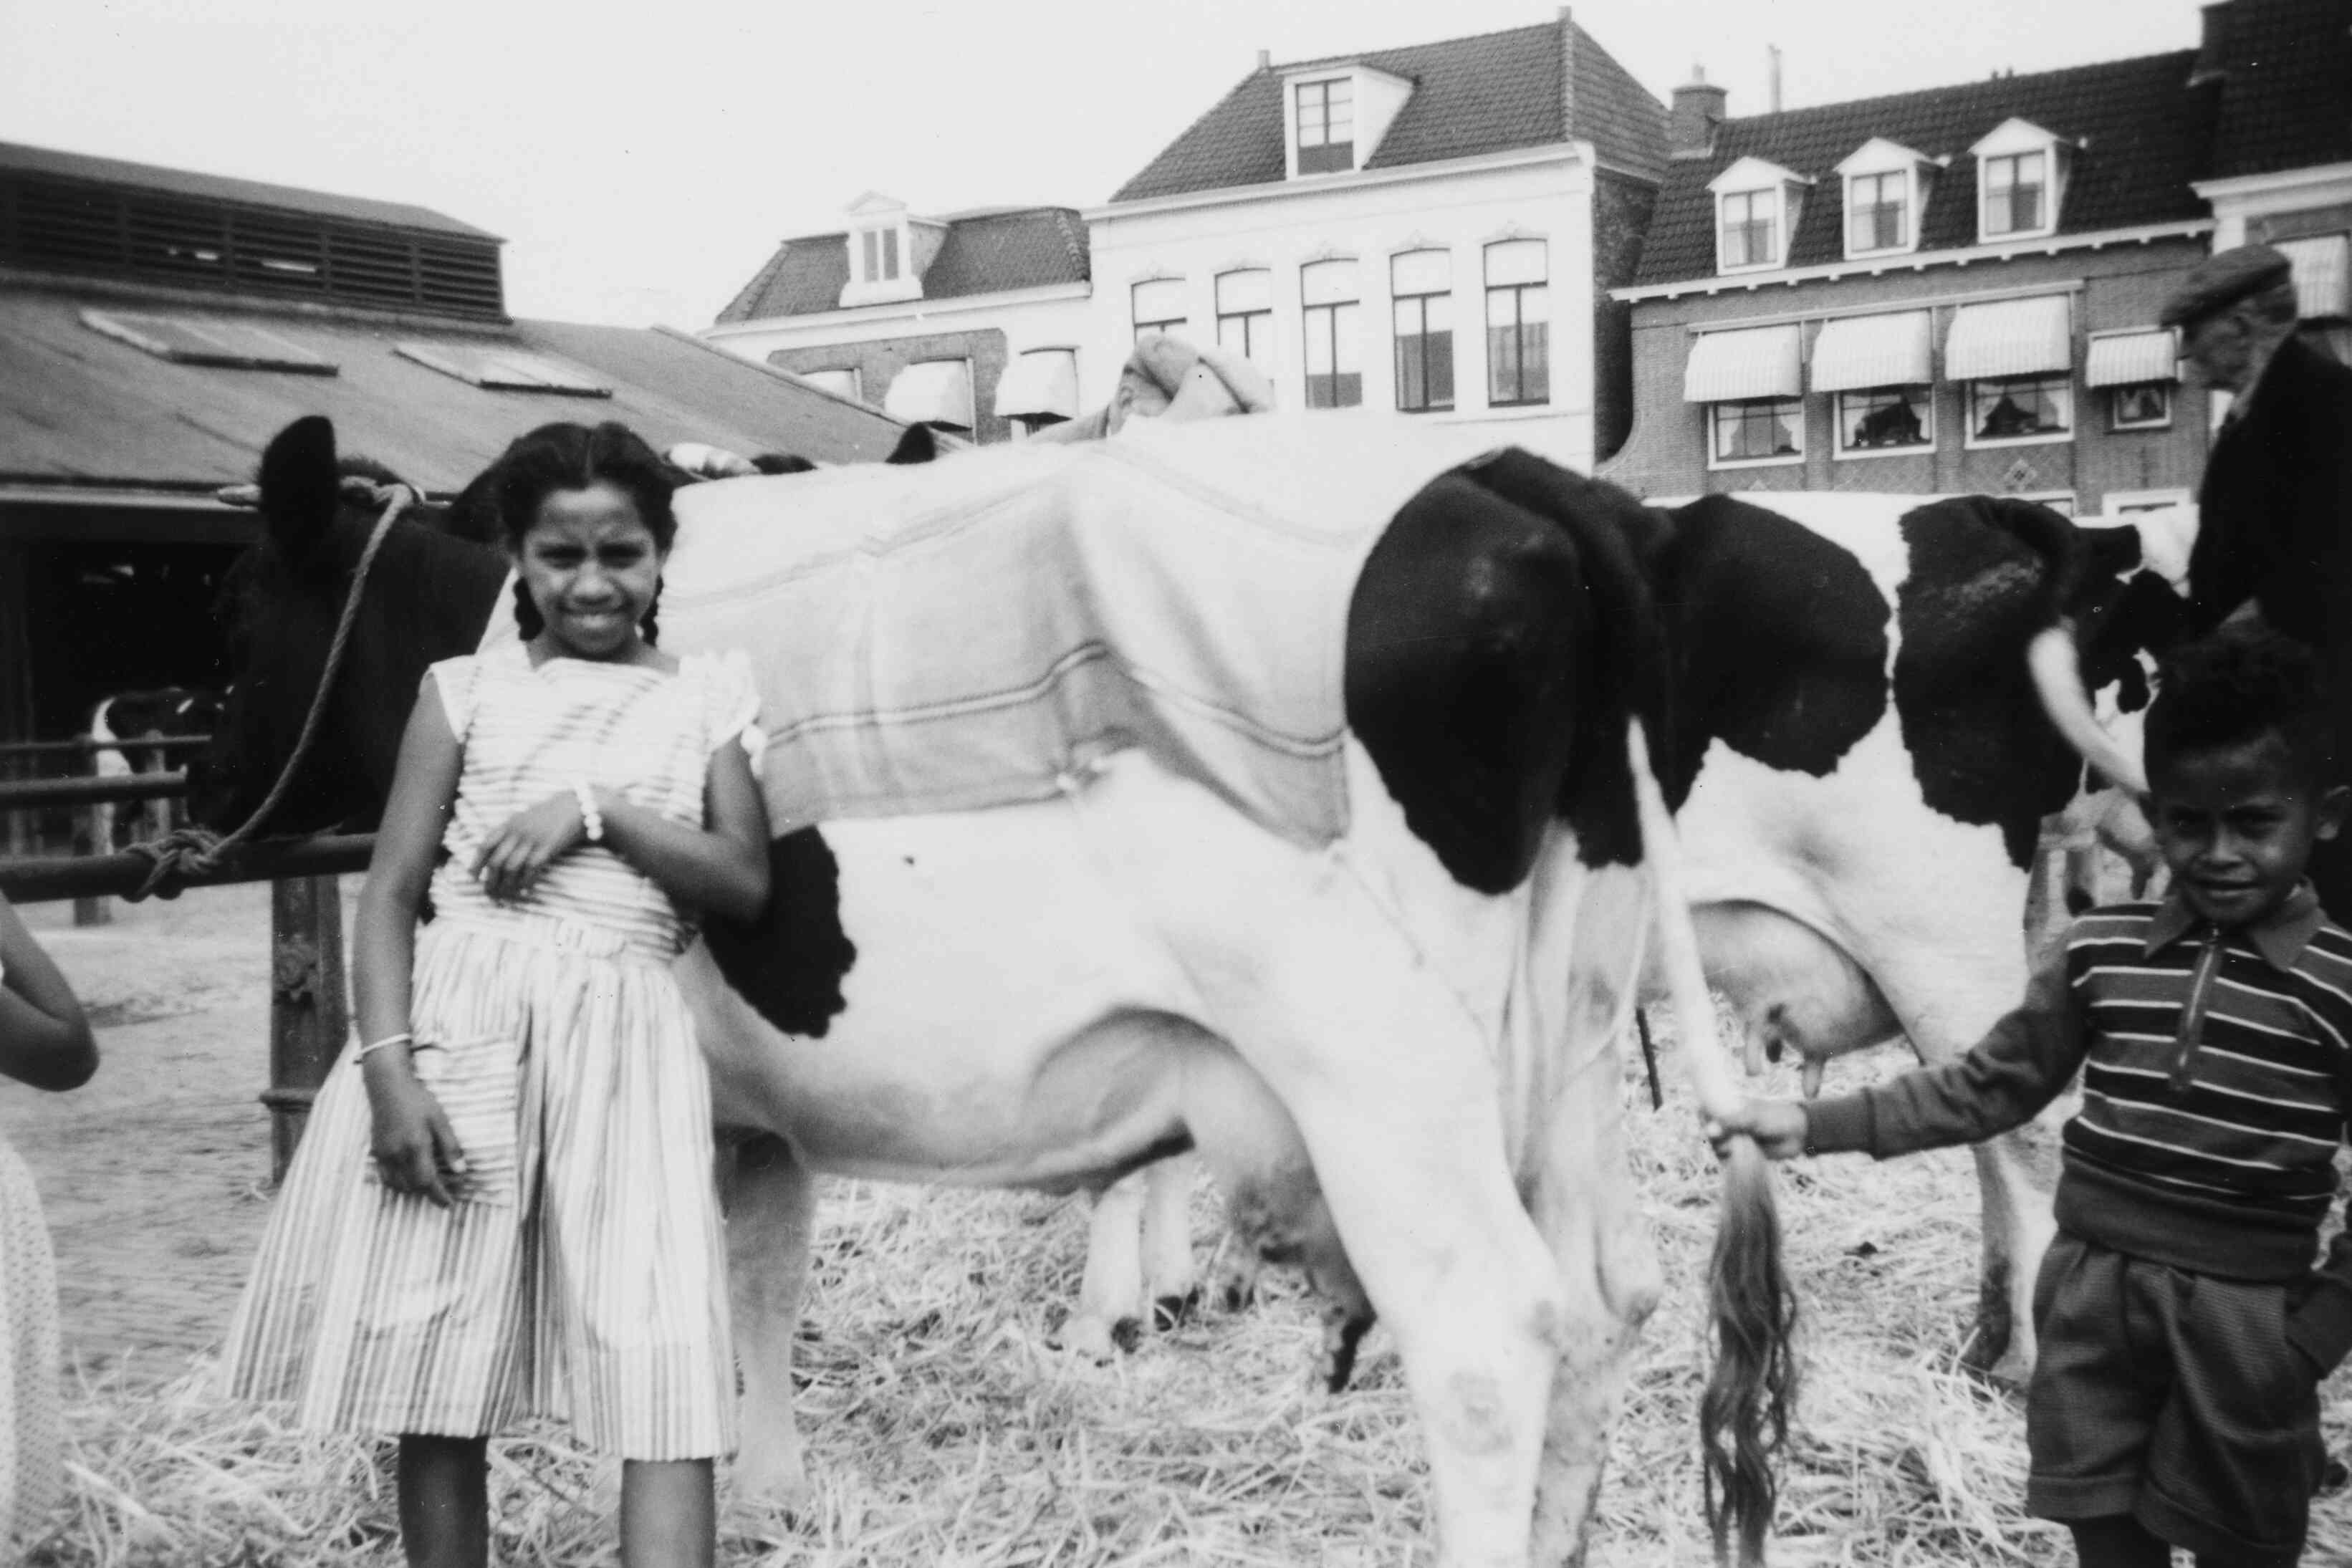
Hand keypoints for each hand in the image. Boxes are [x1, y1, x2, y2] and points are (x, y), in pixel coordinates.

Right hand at [366, 1073, 467, 1206]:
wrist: (388, 1087)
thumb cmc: (418, 1101)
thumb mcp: (441, 1120)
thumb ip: (450, 1146)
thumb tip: (461, 1171)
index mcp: (416, 1147)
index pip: (428, 1181)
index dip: (439, 1196)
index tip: (449, 1204)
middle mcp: (397, 1154)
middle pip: (413, 1186)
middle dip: (428, 1193)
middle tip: (443, 1193)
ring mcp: (384, 1154)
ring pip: (397, 1185)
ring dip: (413, 1189)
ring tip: (427, 1186)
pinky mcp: (376, 1151)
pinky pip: (385, 1176)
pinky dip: (397, 1183)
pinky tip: (407, 1178)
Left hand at [470, 790, 588, 902]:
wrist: (574, 807)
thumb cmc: (548, 815)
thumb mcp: (524, 818)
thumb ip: (509, 832)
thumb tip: (494, 853)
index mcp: (508, 824)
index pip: (485, 845)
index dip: (476, 862)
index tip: (472, 877)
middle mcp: (517, 832)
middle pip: (496, 861)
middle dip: (490, 881)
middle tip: (490, 893)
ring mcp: (532, 840)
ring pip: (511, 868)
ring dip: (507, 885)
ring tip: (506, 895)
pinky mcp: (547, 847)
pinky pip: (532, 869)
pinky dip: (527, 882)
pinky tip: (526, 890)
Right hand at [1704, 1097, 1809, 1161]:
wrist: (1798, 1135)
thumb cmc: (1777, 1118)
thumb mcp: (1753, 1117)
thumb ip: (1730, 1123)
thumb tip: (1708, 1131)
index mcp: (1729, 1106)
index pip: (1706, 1109)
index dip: (1704, 1118)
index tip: (1712, 1126)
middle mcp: (1728, 1122)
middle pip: (1708, 1130)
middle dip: (1715, 1137)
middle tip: (1730, 1139)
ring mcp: (1734, 1137)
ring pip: (1715, 1145)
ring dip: (1722, 1148)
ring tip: (1738, 1148)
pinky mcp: (1740, 1153)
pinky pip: (1725, 1158)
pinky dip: (1728, 1159)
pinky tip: (1739, 1156)